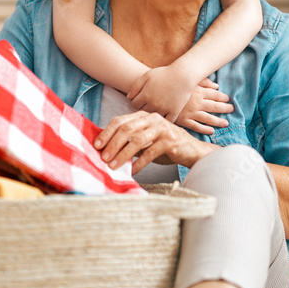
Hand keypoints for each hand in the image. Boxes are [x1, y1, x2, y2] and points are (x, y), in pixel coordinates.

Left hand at [93, 111, 218, 173]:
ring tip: (114, 166)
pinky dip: (139, 163)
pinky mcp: (171, 141)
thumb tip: (106, 148)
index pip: (120, 120)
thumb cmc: (165, 146)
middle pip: (126, 129)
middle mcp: (152, 119)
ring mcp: (162, 128)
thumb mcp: (146, 139)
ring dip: (123, 154)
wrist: (192, 150)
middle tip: (103, 157)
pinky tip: (133, 171)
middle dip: (112, 144)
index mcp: (143, 116)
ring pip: (137, 140)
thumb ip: (130, 140)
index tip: (96, 145)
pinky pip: (150, 152)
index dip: (107, 132)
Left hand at [127, 64, 198, 119]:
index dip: (136, 102)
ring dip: (152, 114)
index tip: (140, 100)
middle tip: (147, 105)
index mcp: (145, 95)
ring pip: (153, 118)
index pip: (134, 105)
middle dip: (143, 108)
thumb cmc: (164, 73)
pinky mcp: (174, 112)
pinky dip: (163, 120)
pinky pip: (166, 121)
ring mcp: (164, 109)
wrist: (184, 75)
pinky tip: (163, 116)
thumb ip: (135, 86)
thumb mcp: (147, 75)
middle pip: (143, 112)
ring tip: (154, 109)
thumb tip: (128, 97)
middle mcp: (154, 104)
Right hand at [175, 78, 233, 134]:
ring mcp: (190, 113)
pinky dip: (205, 129)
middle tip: (232, 110)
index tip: (228, 100)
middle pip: (215, 107)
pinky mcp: (183, 120)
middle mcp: (196, 103)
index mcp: (198, 92)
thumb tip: (216, 86)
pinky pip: (196, 126)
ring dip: (218, 121)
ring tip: (226, 123)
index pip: (215, 95)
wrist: (156, 93)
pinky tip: (211, 131)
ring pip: (208, 118)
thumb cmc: (172, 85)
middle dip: (224, 108)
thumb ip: (203, 82)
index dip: (223, 98)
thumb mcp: (188, 80)